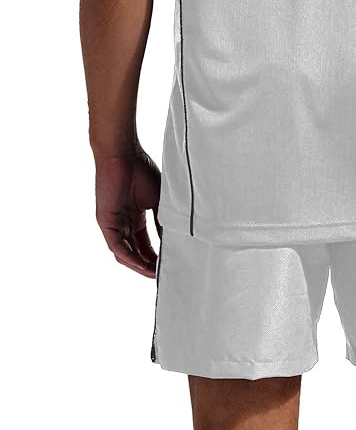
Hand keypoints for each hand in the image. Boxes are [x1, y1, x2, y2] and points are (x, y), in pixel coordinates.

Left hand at [94, 150, 160, 277]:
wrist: (122, 154)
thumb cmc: (141, 170)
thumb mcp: (159, 201)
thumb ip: (163, 221)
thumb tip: (174, 241)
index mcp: (135, 217)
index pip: (145, 244)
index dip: (156, 256)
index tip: (170, 265)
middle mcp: (123, 223)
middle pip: (136, 252)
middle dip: (149, 265)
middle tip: (164, 275)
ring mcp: (113, 224)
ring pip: (125, 254)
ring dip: (139, 266)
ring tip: (155, 274)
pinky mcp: (105, 222)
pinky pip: (117, 247)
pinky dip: (130, 258)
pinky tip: (143, 266)